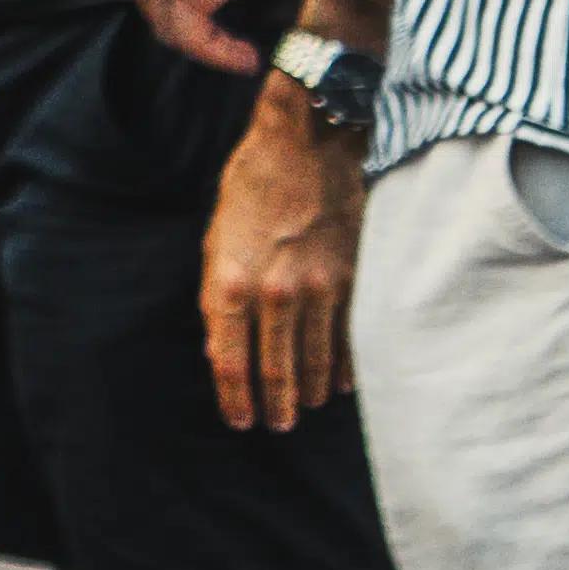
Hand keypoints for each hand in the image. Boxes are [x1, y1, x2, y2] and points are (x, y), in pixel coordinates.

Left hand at [204, 80, 362, 429]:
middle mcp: (275, 290)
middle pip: (275, 368)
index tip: (240, 421)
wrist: (306, 143)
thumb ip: (217, 295)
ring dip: (309, 390)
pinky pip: (350, 337)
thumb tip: (220, 350)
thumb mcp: (215, 236)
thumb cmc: (252, 186)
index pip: (230, 359)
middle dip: (276, 404)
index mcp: (232, 279)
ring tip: (306, 409)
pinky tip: (340, 384)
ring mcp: (318, 287)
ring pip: (314, 358)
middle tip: (278, 426)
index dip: (234, 397)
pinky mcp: (353, 278)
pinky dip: (345, 366)